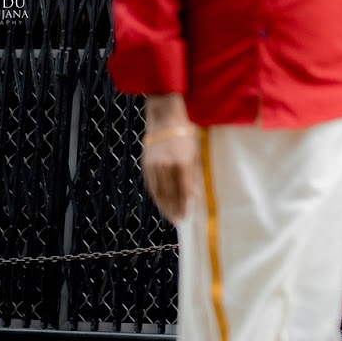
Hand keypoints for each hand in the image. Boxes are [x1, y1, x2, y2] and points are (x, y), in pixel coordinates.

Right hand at [141, 94, 199, 221]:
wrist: (165, 120)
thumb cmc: (185, 136)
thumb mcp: (195, 154)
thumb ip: (193, 176)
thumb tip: (194, 196)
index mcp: (182, 163)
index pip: (183, 191)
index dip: (184, 205)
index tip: (186, 216)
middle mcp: (166, 166)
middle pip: (170, 194)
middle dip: (175, 209)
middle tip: (179, 220)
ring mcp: (154, 166)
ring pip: (159, 192)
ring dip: (165, 206)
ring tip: (171, 216)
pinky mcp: (146, 165)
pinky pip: (151, 186)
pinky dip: (156, 196)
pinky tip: (161, 203)